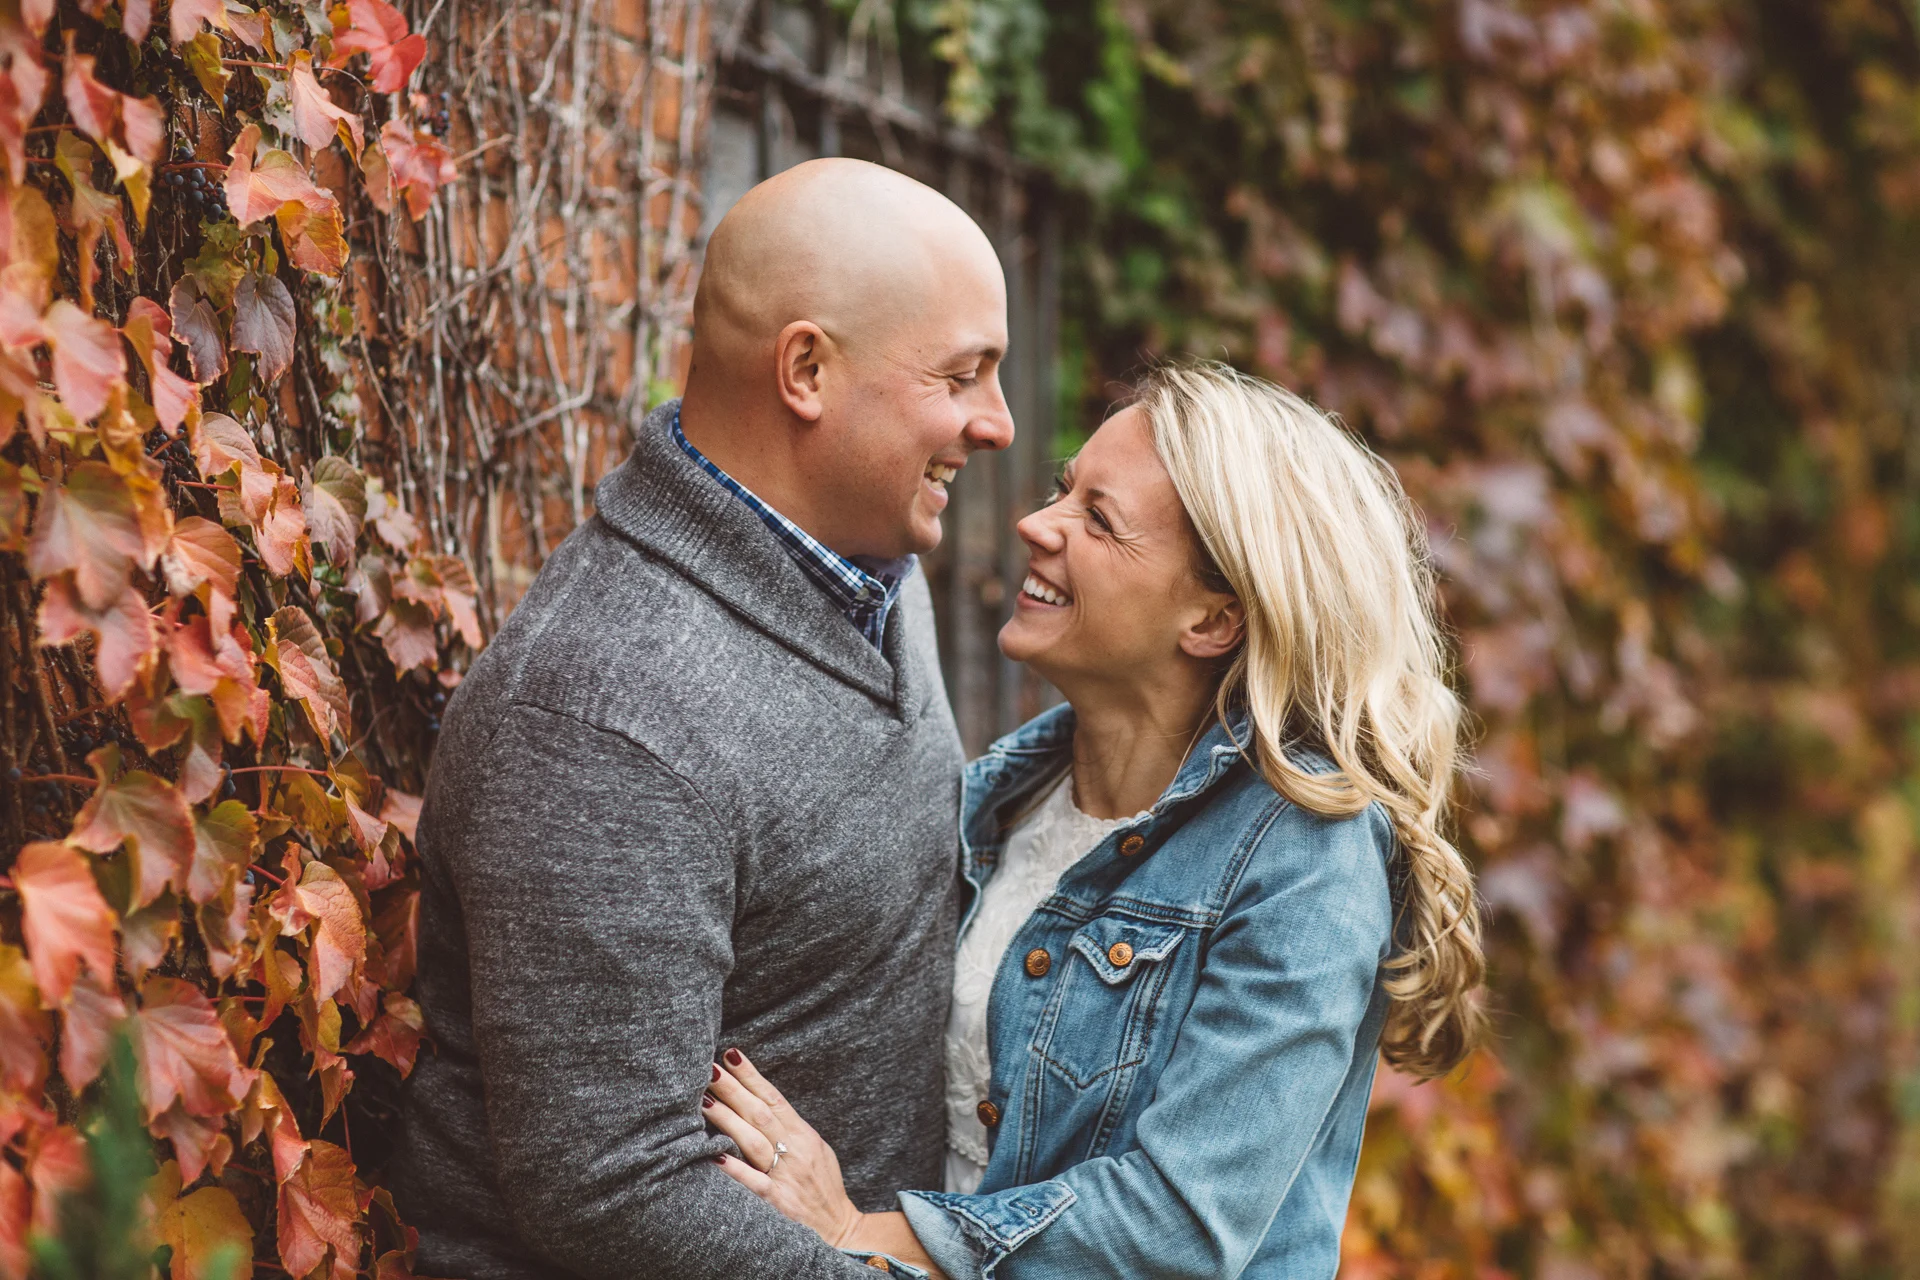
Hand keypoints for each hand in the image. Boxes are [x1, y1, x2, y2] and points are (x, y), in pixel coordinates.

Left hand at [705, 1049, 863, 1247]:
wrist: (840, 1228)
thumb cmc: (822, 1185)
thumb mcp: (814, 1148)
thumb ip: (789, 1127)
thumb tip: (761, 1101)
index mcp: (803, 1134)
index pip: (773, 1097)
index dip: (752, 1075)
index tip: (731, 1054)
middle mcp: (795, 1151)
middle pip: (759, 1113)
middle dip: (732, 1089)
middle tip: (707, 1068)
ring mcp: (786, 1176)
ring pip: (753, 1141)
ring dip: (727, 1119)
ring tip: (703, 1100)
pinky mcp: (779, 1202)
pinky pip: (755, 1183)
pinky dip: (735, 1169)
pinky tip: (715, 1157)